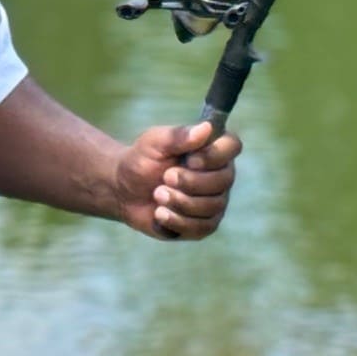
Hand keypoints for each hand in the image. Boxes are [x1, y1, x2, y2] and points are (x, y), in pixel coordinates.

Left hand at [114, 121, 240, 241]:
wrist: (124, 191)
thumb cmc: (141, 160)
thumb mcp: (154, 143)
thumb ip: (178, 135)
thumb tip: (207, 127)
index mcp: (211, 149)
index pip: (232, 146)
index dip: (215, 154)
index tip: (191, 159)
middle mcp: (219, 175)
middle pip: (223, 180)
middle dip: (190, 182)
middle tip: (165, 177)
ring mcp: (214, 202)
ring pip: (212, 206)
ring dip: (180, 201)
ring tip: (157, 194)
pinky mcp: (203, 225)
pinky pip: (201, 228)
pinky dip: (177, 221)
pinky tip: (159, 213)